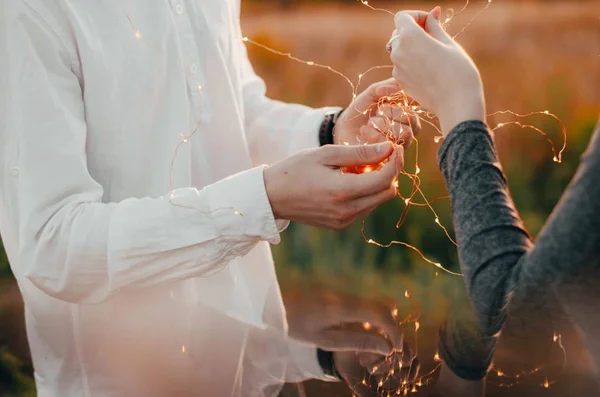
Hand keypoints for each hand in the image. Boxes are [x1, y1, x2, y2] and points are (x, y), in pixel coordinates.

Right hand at [264, 142, 402, 230]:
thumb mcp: (326, 154)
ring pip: (377, 202)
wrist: (271, 197)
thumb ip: (360, 153)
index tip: (395, 147)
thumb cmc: (295, 170)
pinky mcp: (340, 226)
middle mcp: (346, 211)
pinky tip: (349, 181)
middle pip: (387, 193)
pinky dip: (365, 194)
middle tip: (379, 156)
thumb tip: (388, 148)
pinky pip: (364, 209)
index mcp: (343, 191)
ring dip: (377, 184)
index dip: (395, 161)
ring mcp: (344, 221)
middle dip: (389, 173)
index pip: (385, 179)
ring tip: (357, 168)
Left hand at [284, 292, 420, 396]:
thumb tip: (387, 348)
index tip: (395, 349)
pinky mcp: (340, 291)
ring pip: (376, 303)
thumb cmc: (295, 325)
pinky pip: (364, 303)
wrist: (274, 302)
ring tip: (373, 341)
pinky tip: (359, 332)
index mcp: (342, 307)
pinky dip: (370, 318)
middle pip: (385, 304)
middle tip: (387, 347)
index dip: (395, 331)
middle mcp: (346, 295)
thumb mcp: (325, 340)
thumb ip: (357, 341)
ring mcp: (344, 291)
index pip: (381, 314)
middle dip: (392, 326)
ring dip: (382, 322)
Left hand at [335, 79, 420, 146]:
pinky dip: (375, 136)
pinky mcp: (387, 157)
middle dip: (392, 114)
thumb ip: (387, 86)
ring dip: (383, 125)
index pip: (416, 109)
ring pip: (403, 135)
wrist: (344, 126)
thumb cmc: (362, 109)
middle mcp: (407, 131)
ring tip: (368, 123)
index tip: (382, 96)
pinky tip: (364, 131)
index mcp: (408, 115)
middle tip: (377, 111)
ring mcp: (398, 145)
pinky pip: (390, 148)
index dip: (399, 101)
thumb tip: (398, 86)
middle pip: (412, 124)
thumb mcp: (373, 92)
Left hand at [389, 8, 485, 135]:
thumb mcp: (448, 44)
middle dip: (414, 31)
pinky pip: (402, 66)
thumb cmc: (458, 71)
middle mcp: (398, 52)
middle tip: (434, 37)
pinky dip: (412, 63)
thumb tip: (432, 13)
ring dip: (413, 48)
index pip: (402, 17)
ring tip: (434, 56)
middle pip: (399, 34)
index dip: (416, 16)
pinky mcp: (400, 83)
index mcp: (410, 37)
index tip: (431, 22)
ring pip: (400, 51)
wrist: (456, 104)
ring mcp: (397, 69)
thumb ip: (434, 27)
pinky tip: (430, 71)